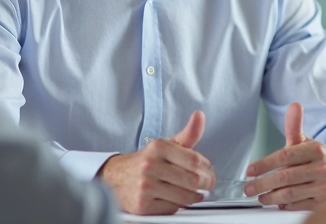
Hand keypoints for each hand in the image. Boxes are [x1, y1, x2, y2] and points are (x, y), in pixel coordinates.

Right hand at [97, 111, 215, 214]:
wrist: (116, 176)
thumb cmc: (147, 161)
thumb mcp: (166, 144)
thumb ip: (188, 133)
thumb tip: (200, 116)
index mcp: (158, 147)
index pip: (195, 160)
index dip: (207, 169)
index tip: (209, 172)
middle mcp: (150, 165)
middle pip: (192, 180)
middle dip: (205, 184)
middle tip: (206, 184)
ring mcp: (145, 186)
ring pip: (185, 197)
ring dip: (195, 197)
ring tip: (194, 193)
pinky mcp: (142, 205)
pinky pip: (173, 209)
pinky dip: (178, 206)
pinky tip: (176, 199)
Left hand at [244, 102, 325, 209]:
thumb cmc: (318, 157)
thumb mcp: (306, 141)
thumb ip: (295, 126)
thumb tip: (294, 105)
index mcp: (315, 150)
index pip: (285, 156)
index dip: (264, 164)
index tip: (250, 170)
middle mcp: (322, 168)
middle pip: (285, 177)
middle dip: (263, 184)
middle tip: (249, 188)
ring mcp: (324, 186)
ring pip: (291, 194)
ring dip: (271, 196)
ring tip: (260, 196)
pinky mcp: (324, 202)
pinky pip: (300, 206)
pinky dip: (285, 205)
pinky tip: (277, 203)